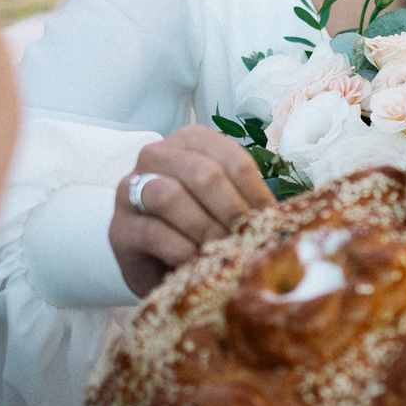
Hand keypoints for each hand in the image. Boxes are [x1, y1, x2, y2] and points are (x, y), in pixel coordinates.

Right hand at [110, 124, 276, 295]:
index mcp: (191, 141)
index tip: (270, 220)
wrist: (157, 264)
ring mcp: (131, 190)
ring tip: (224, 251)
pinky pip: (152, 232)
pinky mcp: (119, 228)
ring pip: (169, 195)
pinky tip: (198, 263)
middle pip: (202, 173)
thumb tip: (286, 220)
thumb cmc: (200, 228)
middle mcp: (156, 156)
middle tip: (249, 238)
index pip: (231, 157)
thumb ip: (248, 202)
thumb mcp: (226, 207)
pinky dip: (182, 250)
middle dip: (232, 210)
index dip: (255, 192)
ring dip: (205, 228)